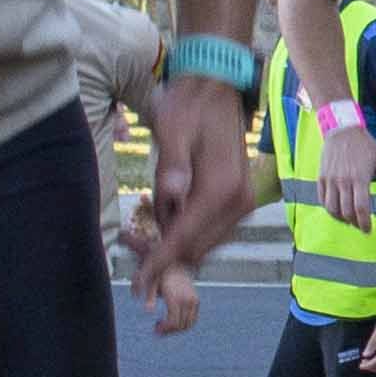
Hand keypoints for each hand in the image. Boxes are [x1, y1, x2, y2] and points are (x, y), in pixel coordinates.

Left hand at [132, 70, 257, 335]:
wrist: (218, 88)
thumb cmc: (190, 106)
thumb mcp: (173, 129)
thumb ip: (171, 165)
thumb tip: (170, 193)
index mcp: (221, 189)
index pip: (184, 240)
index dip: (158, 266)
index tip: (138, 288)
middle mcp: (239, 202)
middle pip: (196, 251)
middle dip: (164, 258)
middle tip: (132, 247)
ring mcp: (243, 203)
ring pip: (204, 245)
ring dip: (176, 244)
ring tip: (148, 222)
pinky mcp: (241, 202)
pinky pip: (211, 232)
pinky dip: (188, 233)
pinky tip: (169, 212)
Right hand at [310, 110, 375, 225]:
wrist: (342, 129)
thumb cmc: (363, 144)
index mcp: (359, 178)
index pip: (361, 208)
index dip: (364, 222)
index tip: (367, 229)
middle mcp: (343, 180)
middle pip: (346, 211)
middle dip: (354, 223)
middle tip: (360, 226)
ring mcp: (330, 179)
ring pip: (332, 208)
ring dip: (341, 219)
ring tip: (349, 220)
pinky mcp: (321, 177)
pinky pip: (322, 199)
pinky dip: (329, 209)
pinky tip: (337, 210)